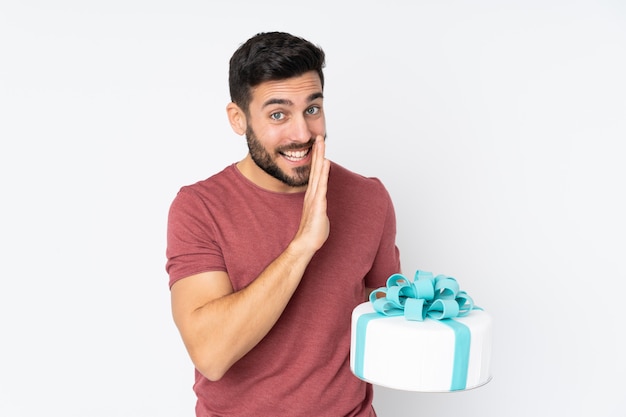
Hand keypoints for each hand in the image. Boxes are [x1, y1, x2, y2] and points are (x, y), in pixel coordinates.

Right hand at [294, 135, 329, 252]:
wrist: (305, 243)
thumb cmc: (312, 231)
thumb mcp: (319, 214)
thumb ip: (320, 205)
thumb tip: (323, 202)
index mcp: (312, 195)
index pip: (316, 173)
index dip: (317, 159)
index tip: (319, 146)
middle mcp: (312, 193)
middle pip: (316, 168)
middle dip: (318, 152)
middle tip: (319, 137)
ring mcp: (314, 197)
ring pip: (318, 173)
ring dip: (320, 157)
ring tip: (321, 143)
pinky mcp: (318, 204)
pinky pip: (322, 185)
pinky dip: (324, 173)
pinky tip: (325, 162)